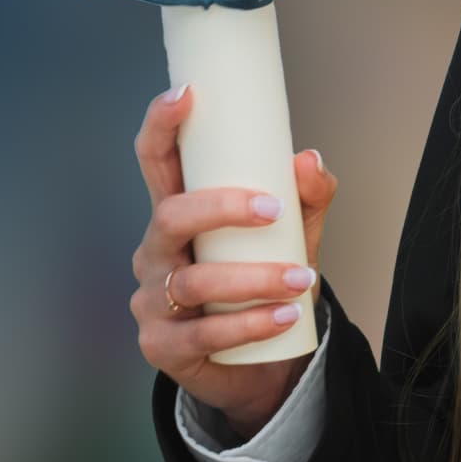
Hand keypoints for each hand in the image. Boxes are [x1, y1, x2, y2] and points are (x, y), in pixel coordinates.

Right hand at [130, 84, 340, 435]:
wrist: (260, 367)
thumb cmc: (263, 286)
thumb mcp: (292, 236)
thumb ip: (306, 198)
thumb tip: (308, 159)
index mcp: (178, 213)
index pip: (156, 160)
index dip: (162, 124)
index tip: (187, 94)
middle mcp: (155, 251)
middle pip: (170, 216)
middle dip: (222, 209)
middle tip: (275, 210)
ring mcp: (152, 300)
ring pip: (195, 281)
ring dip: (254, 278)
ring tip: (301, 278)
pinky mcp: (162, 346)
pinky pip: (205, 333)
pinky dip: (250, 324)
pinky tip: (284, 316)